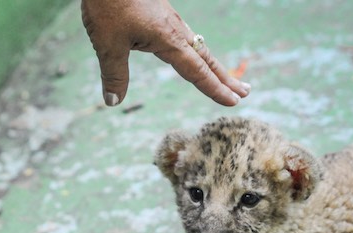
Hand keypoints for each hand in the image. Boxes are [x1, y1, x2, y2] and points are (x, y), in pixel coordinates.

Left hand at [81, 0, 250, 106]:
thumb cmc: (108, 5)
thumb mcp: (107, 45)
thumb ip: (114, 75)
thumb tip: (113, 102)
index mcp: (168, 39)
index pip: (197, 72)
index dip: (215, 90)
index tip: (233, 102)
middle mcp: (174, 29)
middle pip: (207, 59)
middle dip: (225, 77)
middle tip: (245, 91)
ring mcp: (168, 19)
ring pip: (197, 46)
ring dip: (212, 64)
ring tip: (222, 76)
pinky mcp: (159, 13)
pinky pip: (184, 36)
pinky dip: (195, 50)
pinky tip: (189, 51)